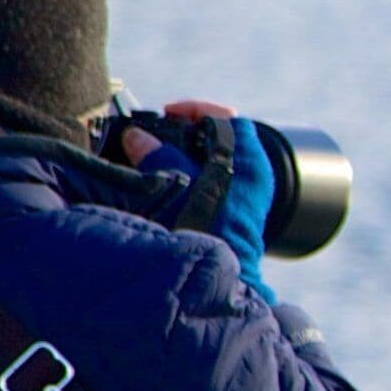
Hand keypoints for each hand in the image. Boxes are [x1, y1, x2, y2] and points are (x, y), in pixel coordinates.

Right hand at [119, 98, 276, 301]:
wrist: (226, 279)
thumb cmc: (207, 233)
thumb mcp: (175, 185)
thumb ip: (157, 156)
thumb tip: (137, 137)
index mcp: (249, 161)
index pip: (227, 117)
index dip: (195, 110)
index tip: (168, 113)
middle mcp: (253, 174)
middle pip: (218, 138)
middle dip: (184, 133)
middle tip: (157, 134)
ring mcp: (246, 193)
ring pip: (213, 160)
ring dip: (183, 154)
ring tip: (155, 156)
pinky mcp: (234, 210)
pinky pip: (211, 180)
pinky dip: (188, 174)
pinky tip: (165, 181)